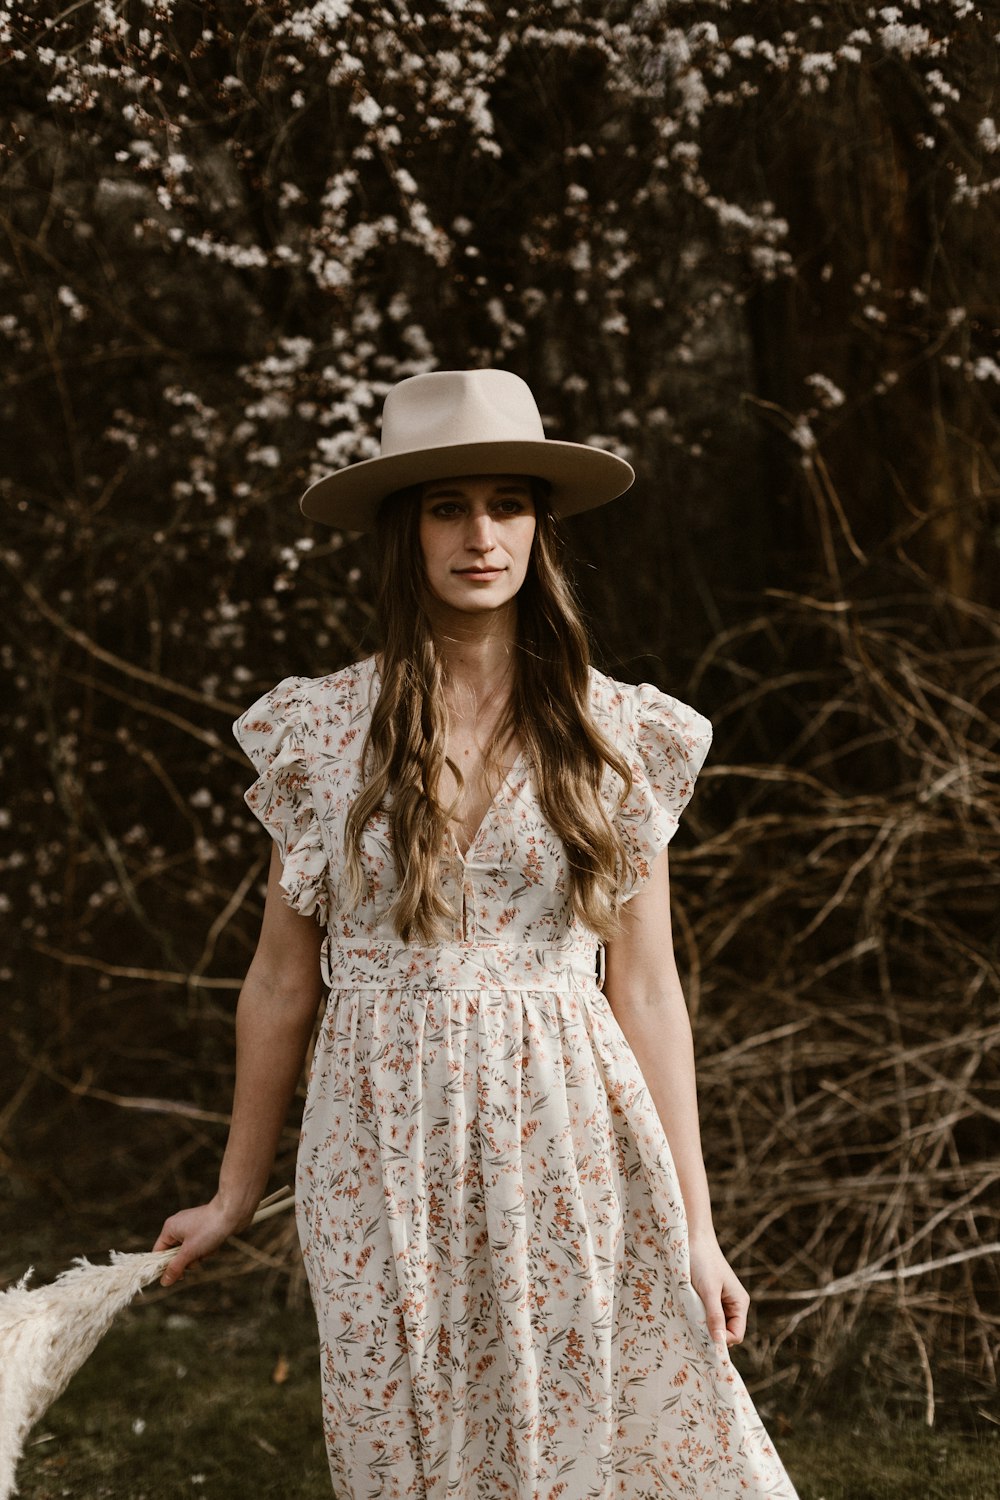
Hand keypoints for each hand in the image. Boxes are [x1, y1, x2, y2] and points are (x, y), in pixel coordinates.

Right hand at [152, 1197, 249, 1287]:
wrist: (233, 1212)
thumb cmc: (209, 1229)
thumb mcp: (189, 1252)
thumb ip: (175, 1268)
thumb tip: (164, 1282)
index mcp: (170, 1228)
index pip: (158, 1253)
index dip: (163, 1267)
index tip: (171, 1278)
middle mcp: (178, 1226)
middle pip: (175, 1255)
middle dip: (187, 1260)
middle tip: (195, 1259)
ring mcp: (191, 1227)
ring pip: (189, 1252)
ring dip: (199, 1256)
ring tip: (208, 1249)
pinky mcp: (204, 1229)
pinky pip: (200, 1246)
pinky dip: (206, 1250)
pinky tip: (215, 1245)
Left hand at [688, 1232, 750, 1350]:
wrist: (692, 1238)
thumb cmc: (702, 1261)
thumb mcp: (708, 1291)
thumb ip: (715, 1316)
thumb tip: (720, 1344)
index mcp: (739, 1303)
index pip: (736, 1335)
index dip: (721, 1341)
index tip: (702, 1337)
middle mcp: (733, 1305)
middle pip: (725, 1332)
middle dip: (711, 1333)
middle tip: (693, 1327)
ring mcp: (721, 1302)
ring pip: (714, 1325)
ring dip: (703, 1325)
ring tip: (690, 1316)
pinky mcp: (709, 1298)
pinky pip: (706, 1316)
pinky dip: (698, 1317)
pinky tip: (688, 1311)